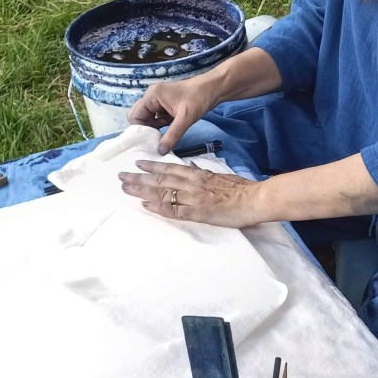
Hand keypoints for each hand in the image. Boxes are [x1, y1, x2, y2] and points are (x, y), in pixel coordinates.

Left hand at [119, 161, 265, 228]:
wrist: (255, 198)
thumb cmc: (241, 189)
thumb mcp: (220, 176)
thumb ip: (204, 173)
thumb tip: (192, 168)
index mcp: (198, 174)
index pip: (170, 169)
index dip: (152, 167)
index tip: (138, 164)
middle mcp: (192, 183)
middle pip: (160, 180)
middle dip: (139, 178)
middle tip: (121, 176)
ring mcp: (194, 198)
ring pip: (163, 192)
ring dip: (142, 191)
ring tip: (126, 189)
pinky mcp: (198, 213)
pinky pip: (174, 211)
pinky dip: (159, 208)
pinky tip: (146, 206)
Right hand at [126, 74, 217, 154]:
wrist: (213, 89)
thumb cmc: (198, 98)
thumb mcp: (185, 119)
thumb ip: (172, 136)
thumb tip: (160, 151)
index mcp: (152, 96)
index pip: (135, 115)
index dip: (141, 129)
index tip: (151, 140)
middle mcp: (152, 97)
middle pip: (139, 116)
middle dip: (147, 128)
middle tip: (158, 137)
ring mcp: (158, 101)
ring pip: (148, 118)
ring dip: (155, 128)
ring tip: (167, 132)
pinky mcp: (166, 105)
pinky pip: (157, 118)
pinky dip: (162, 125)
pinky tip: (171, 128)